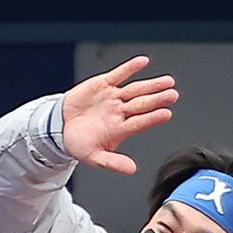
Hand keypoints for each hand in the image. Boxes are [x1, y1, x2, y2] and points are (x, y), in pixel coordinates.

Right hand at [61, 56, 177, 174]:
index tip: (165, 113)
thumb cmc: (79, 143)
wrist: (60, 126)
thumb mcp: (93, 157)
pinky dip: (130, 68)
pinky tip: (143, 62)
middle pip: (142, 104)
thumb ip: (112, 163)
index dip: (151, 118)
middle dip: (157, 99)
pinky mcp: (104, 85)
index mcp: (120, 129)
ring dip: (151, 85)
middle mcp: (120, 112)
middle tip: (172, 95)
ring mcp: (114, 97)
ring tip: (167, 81)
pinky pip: (119, 75)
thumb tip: (131, 170)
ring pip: (135, 89)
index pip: (139, 123)